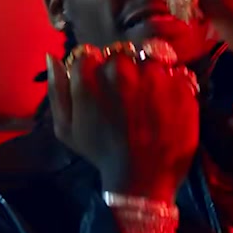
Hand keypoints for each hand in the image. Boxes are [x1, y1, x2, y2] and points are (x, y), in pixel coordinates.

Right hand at [46, 42, 198, 201]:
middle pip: (120, 54)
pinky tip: (165, 105)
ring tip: (148, 101)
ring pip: (148, 59)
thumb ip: (56, 89)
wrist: (142, 179)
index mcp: (88, 76)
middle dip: (121, 69)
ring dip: (147, 74)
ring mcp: (153, 75)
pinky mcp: (180, 85)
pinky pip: (175, 71)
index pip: (88, 53)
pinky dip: (171, 84)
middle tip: (125, 96)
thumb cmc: (101, 154)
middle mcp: (121, 69)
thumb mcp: (66, 129)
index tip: (99, 88)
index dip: (93, 69)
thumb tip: (51, 56)